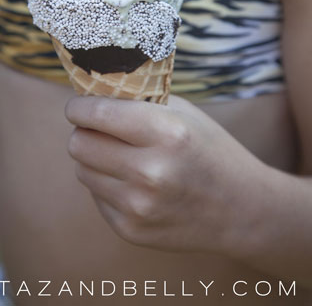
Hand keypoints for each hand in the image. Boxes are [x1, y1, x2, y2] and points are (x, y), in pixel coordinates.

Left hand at [64, 95, 264, 253]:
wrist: (243, 211)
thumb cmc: (208, 150)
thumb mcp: (182, 114)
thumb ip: (136, 100)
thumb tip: (86, 92)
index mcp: (167, 133)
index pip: (95, 113)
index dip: (79, 107)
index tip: (78, 106)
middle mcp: (151, 172)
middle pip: (78, 144)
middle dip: (84, 133)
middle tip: (99, 131)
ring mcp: (139, 206)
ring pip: (82, 170)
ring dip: (94, 161)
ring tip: (123, 158)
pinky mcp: (130, 230)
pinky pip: (95, 196)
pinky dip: (107, 187)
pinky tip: (136, 186)